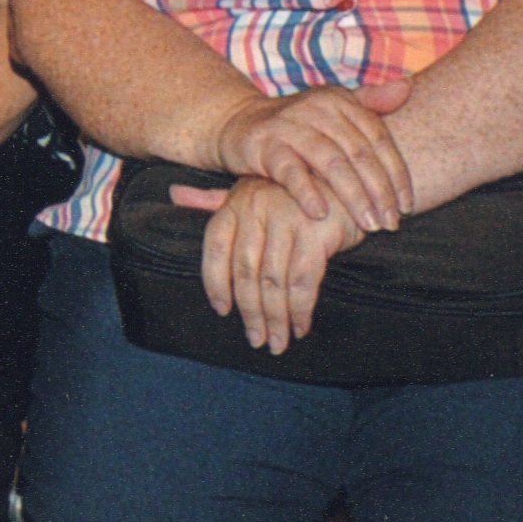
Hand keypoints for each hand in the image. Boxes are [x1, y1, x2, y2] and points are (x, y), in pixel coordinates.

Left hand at [182, 173, 369, 353]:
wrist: (348, 178)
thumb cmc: (297, 189)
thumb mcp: (252, 188)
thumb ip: (214, 198)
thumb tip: (174, 194)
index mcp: (237, 201)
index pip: (215, 246)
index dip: (215, 282)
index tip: (222, 310)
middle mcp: (257, 208)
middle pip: (244, 272)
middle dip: (250, 312)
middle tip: (257, 340)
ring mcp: (287, 219)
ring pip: (273, 282)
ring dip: (275, 319)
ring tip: (278, 343)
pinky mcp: (317, 233)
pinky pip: (303, 282)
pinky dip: (300, 310)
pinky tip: (301, 326)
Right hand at [209, 70, 415, 237]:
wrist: (240, 124)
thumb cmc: (298, 126)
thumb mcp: (334, 109)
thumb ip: (371, 102)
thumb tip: (409, 87)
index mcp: (339, 100)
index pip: (378, 137)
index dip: (397, 173)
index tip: (407, 206)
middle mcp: (317, 108)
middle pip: (359, 153)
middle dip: (380, 192)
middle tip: (391, 224)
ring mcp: (289, 125)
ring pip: (330, 162)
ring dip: (353, 196)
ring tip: (368, 225)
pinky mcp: (264, 144)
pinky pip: (289, 170)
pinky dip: (306, 192)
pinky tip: (320, 214)